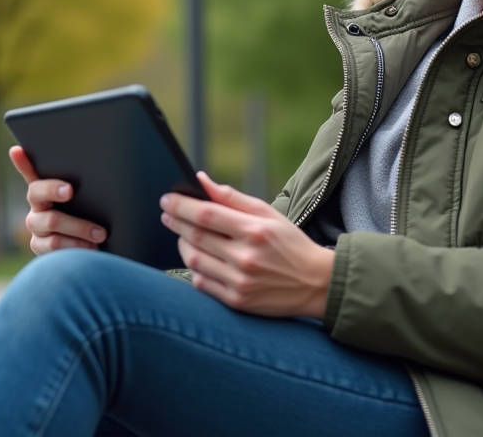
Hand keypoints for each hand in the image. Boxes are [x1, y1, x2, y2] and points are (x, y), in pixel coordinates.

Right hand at [10, 146, 107, 254]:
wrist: (98, 246)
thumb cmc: (95, 216)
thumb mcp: (92, 199)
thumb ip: (88, 186)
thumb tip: (102, 165)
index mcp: (47, 190)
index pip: (31, 171)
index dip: (22, 161)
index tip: (18, 150)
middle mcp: (37, 206)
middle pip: (36, 192)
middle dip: (52, 188)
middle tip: (70, 190)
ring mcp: (37, 227)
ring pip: (51, 221)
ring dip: (79, 227)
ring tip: (101, 233)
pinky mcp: (40, 247)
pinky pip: (55, 245)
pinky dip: (76, 246)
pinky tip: (92, 247)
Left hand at [160, 172, 334, 318]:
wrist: (315, 283)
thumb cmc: (290, 244)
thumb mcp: (268, 214)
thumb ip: (232, 198)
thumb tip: (202, 180)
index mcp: (255, 231)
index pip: (206, 214)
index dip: (181, 205)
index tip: (167, 199)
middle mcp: (246, 257)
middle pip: (196, 236)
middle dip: (175, 222)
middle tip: (167, 213)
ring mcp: (240, 282)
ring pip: (194, 260)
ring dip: (182, 244)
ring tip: (183, 235)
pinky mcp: (237, 301)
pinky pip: (202, 283)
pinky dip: (195, 268)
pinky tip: (198, 258)